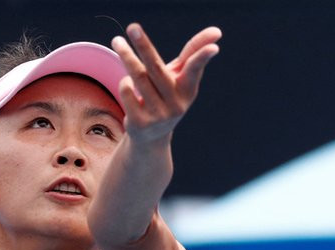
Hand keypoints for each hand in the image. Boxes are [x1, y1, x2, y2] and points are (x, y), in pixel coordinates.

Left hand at [111, 23, 220, 144]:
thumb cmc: (168, 96)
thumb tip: (216, 31)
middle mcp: (176, 104)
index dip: (202, 58)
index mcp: (188, 90)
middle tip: (132, 27)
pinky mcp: (140, 122)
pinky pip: (127, 92)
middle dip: (143, 46)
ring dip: (126, 57)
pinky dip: (124, 83)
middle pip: (156, 68)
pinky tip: (126, 82)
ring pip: (138, 78)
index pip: (194, 70)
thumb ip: (193, 53)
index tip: (214, 47)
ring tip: (118, 42)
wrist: (151, 136)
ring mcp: (158, 115)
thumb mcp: (181, 77)